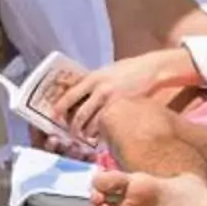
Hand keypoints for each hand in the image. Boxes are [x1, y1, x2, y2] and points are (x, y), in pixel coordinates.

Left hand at [53, 49, 193, 141]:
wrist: (152, 69)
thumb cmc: (129, 69)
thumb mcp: (106, 71)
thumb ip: (92, 82)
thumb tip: (78, 94)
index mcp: (92, 78)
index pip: (70, 96)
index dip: (60, 108)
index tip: (55, 116)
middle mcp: (99, 89)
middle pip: (79, 114)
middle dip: (73, 127)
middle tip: (71, 133)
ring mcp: (112, 100)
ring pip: (93, 123)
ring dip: (87, 133)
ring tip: (86, 137)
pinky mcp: (123, 109)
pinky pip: (108, 125)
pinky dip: (102, 132)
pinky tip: (101, 135)